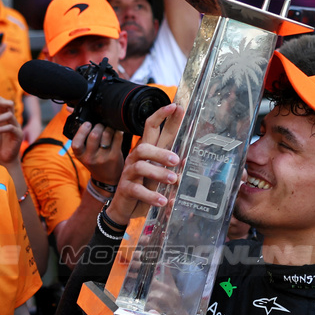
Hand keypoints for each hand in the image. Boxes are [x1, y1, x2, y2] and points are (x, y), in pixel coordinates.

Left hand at [0, 99, 22, 164]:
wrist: (2, 158)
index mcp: (4, 118)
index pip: (4, 103)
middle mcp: (11, 120)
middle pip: (10, 105)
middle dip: (0, 101)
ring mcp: (16, 127)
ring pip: (9, 116)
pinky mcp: (18, 135)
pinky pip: (10, 128)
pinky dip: (0, 129)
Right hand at [70, 120, 127, 187]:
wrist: (107, 178)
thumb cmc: (94, 159)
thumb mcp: (83, 150)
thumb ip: (78, 131)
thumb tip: (68, 108)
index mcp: (79, 155)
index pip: (76, 143)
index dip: (82, 131)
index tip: (87, 124)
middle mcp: (90, 157)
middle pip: (94, 135)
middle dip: (98, 125)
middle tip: (101, 125)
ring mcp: (103, 157)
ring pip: (106, 134)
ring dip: (108, 127)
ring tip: (108, 128)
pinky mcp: (114, 156)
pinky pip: (117, 138)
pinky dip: (117, 131)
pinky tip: (116, 131)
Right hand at [104, 103, 180, 225]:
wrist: (126, 209)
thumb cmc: (146, 188)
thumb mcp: (161, 176)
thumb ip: (173, 167)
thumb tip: (188, 159)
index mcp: (147, 152)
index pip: (151, 128)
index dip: (161, 115)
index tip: (175, 106)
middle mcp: (137, 159)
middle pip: (144, 147)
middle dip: (160, 152)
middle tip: (176, 160)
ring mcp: (130, 173)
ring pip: (141, 167)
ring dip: (158, 173)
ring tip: (173, 180)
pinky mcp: (126, 189)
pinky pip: (138, 190)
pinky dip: (151, 195)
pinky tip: (163, 200)